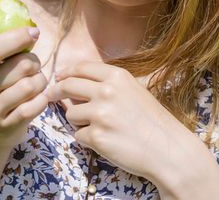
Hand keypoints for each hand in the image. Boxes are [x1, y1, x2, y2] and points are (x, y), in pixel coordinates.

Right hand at [0, 3, 48, 149]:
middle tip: (33, 64)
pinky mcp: (7, 127)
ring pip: (31, 85)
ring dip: (40, 80)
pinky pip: (36, 106)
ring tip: (35, 82)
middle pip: (20, 66)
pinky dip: (42, 99)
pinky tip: (38, 98)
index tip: (33, 31)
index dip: (14, 38)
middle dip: (34, 61)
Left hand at [45, 61, 197, 183]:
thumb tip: (75, 81)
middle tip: (50, 95)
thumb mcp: (134, 90)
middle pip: (67, 86)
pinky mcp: (96, 136)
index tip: (59, 77)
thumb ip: (108, 84)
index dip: (66, 72)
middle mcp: (106, 91)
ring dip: (77, 121)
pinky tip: (104, 141)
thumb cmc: (152, 121)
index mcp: (117, 77)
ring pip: (70, 113)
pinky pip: (78, 135)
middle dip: (56, 91)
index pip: (81, 68)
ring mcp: (100, 114)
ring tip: (97, 127)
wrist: (168, 150)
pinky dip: (86, 139)